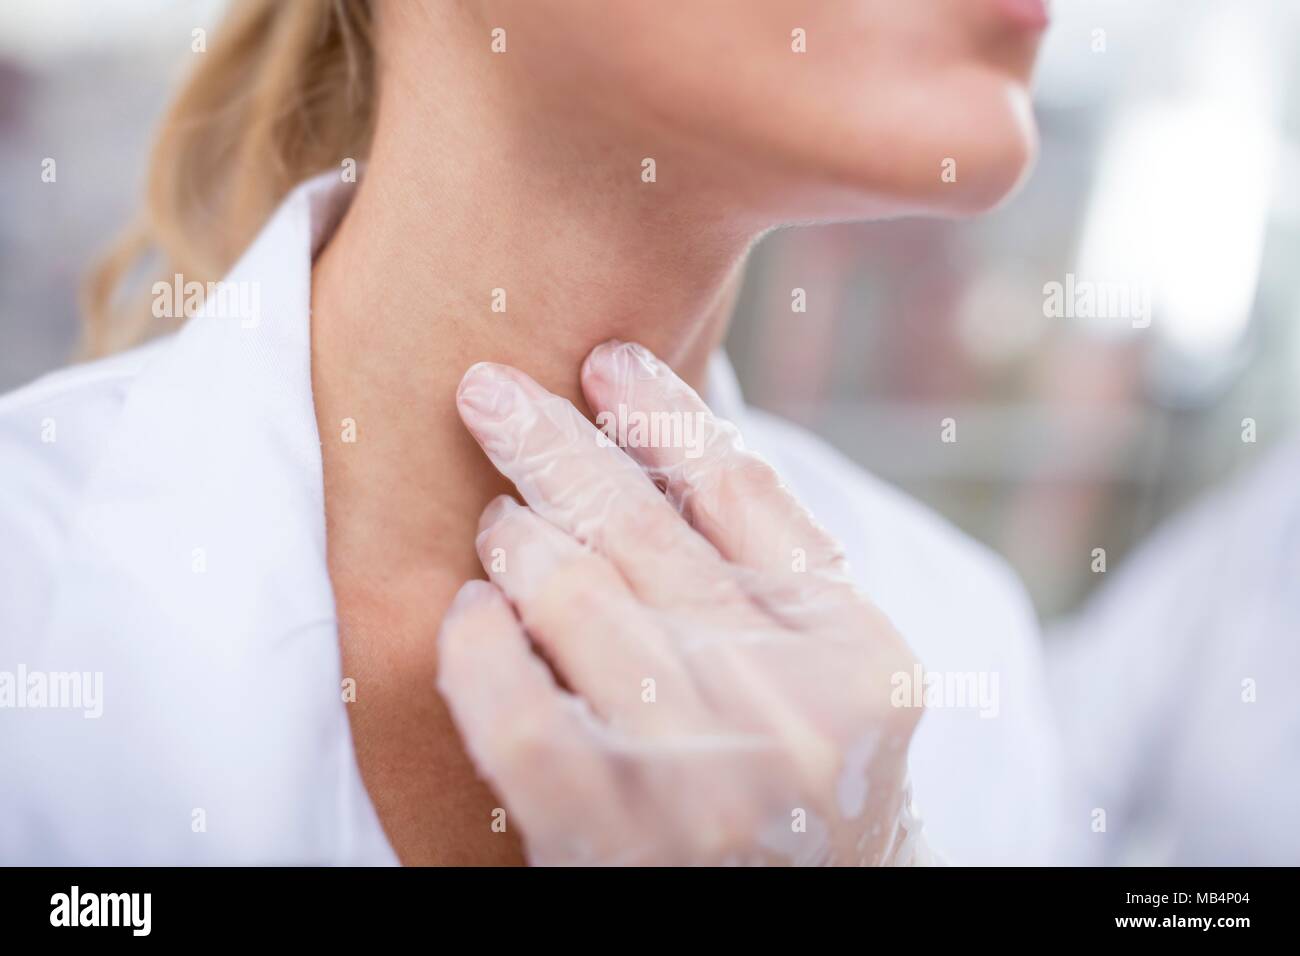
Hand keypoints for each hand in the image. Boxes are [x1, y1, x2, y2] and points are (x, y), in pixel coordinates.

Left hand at [437, 340, 930, 864]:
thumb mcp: (835, 681)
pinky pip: (510, 698)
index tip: (605, 360)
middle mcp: (793, 704)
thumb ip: (773, 572)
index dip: (662, 412)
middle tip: (489, 391)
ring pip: (572, 591)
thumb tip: (657, 429)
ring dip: (517, 536)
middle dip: (551, 441)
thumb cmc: (806, 790)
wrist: (804, 928)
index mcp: (860, 649)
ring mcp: (700, 772)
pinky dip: (475, 638)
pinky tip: (475, 613)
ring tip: (501, 524)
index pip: (744, 489)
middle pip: (642, 523)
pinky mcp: (605, 831)